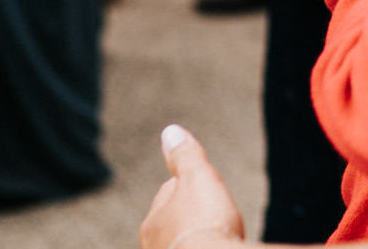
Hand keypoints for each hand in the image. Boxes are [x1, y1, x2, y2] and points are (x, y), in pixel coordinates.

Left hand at [139, 125, 243, 248]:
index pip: (169, 193)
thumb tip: (170, 131)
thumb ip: (184, 155)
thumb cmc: (205, 222)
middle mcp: (153, 244)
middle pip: (174, 220)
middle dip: (190, 214)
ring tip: (215, 232)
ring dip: (196, 235)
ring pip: (183, 240)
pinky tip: (215, 244)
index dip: (190, 186)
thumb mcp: (198, 177)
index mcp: (152, 220)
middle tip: (212, 211)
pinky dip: (203, 246)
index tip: (205, 186)